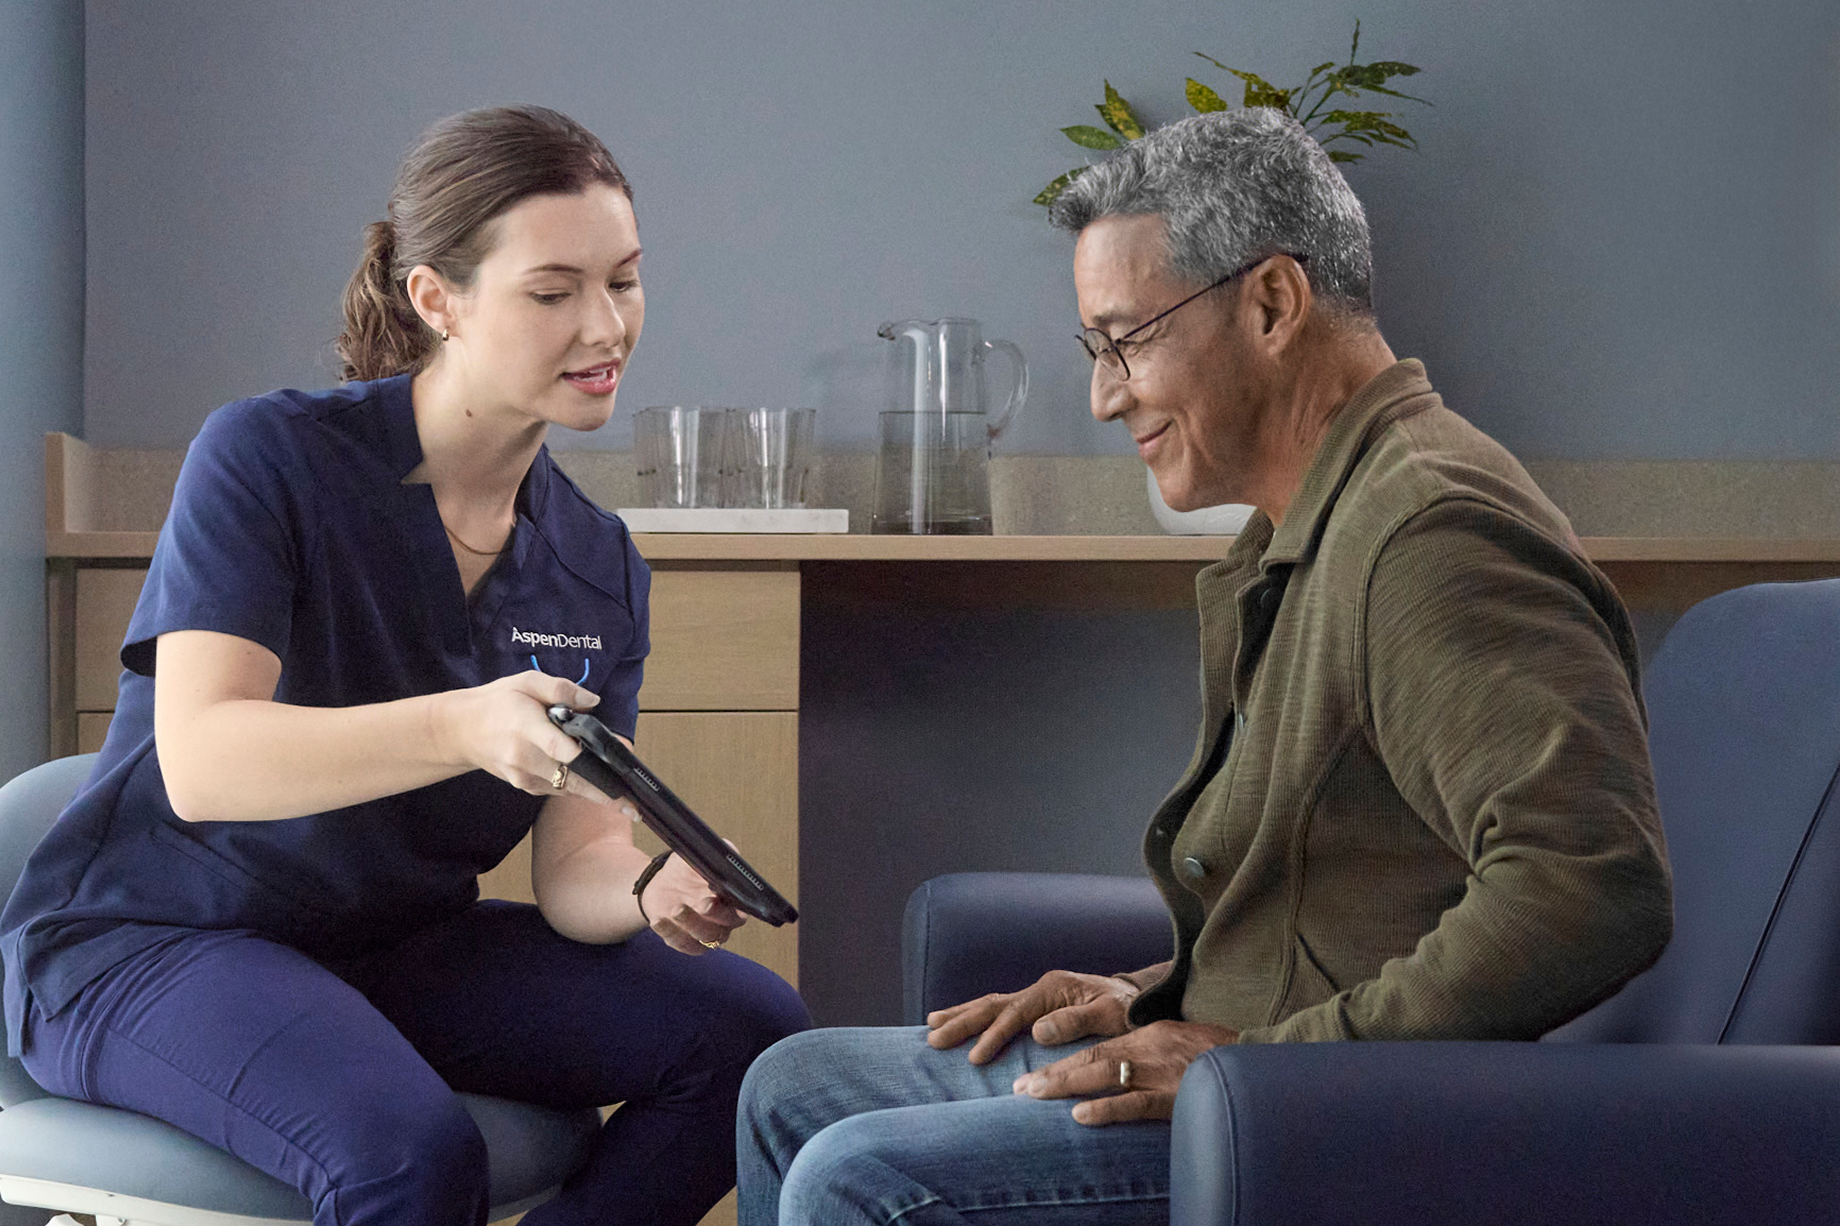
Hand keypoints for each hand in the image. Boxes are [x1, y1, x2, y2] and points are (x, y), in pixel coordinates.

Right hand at [432, 671, 609, 801]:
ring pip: (567, 788)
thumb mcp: (527, 682)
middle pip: (570, 777)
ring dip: (594, 792)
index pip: (556, 746)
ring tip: (623, 797)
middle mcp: (524, 757)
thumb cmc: (498, 702)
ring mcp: (523, 776)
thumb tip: (593, 702)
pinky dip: (577, 787)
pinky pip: (558, 790)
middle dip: (602, 789)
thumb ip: (561, 689)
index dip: (582, 757)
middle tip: (632, 803)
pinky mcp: (525, 786)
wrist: (462, 730)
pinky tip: (595, 784)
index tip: (610, 767)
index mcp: (526, 726)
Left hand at [638, 845, 746, 955]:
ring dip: (690, 923)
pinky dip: (669, 932)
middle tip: (704, 903)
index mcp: (734, 904)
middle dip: (715, 915)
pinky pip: (680, 943)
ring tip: (676, 908)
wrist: (665, 884)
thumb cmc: (689, 870)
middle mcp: (723, 924)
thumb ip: (719, 853)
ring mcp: (704, 935)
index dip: (735, 909)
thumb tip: (728, 852)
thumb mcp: (702, 856)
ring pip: (704, 937)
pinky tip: (658, 920)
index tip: (723, 898)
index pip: (741, 911)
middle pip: (724, 927)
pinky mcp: (684, 942)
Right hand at [926, 970, 1139, 1064]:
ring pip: (990, 1005)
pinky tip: (960, 1022)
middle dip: (962, 1021)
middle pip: (992, 1005)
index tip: (975, 1058)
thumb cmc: (1126, 1010)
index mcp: (1052, 989)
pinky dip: (977, 1017)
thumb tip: (1037, 1030)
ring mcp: (1036, 997)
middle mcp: (1040, 989)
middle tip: (933, 1038)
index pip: (1014, 1014)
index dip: (993, 1035)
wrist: (1137, 1000)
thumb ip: (1076, 1021)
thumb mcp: (1110, 1015)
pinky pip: (1000, 1011)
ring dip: (961, 1015)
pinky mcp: (1037, 1006)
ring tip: (931, 1024)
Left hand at [1011, 1020, 1238, 1124]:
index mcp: (1146, 1036)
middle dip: (1052, 1074)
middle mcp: (1147, 1049)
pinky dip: (1106, 1108)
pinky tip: (1080, 1116)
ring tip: (1033, 1095)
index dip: (1061, 1061)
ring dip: (1065, 1085)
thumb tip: (1117, 1069)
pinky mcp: (1173, 1096)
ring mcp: (1158, 1073)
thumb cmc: (1218, 1055)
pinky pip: (1134, 1103)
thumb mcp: (1177, 1042)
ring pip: (1102, 1075)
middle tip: (1019, 1087)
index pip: (1095, 1047)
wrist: (1257, 1060)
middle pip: (1090, 1058)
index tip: (1031, 1075)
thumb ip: (1146, 1052)